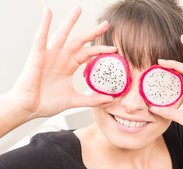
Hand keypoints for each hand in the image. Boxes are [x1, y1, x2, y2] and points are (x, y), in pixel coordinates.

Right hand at [10, 5, 115, 119]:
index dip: (100, 50)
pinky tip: (48, 12)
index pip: (88, 54)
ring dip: (70, 21)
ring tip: (78, 9)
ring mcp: (49, 55)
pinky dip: (44, 24)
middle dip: (92, 33)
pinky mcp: (37, 55)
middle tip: (106, 24)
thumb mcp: (74, 100)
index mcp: (69, 66)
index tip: (114, 49)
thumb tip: (111, 100)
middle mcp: (61, 58)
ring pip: (62, 35)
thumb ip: (92, 100)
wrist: (29, 108)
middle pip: (79, 41)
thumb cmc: (48, 103)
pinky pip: (41, 37)